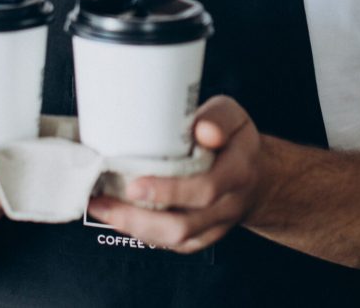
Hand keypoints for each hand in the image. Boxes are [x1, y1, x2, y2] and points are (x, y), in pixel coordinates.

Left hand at [87, 96, 264, 253]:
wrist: (257, 175)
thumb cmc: (235, 138)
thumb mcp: (232, 115)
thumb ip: (217, 118)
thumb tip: (201, 130)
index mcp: (238, 171)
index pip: (205, 189)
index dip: (169, 191)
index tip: (135, 183)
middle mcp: (228, 204)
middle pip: (184, 224)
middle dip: (139, 217)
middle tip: (104, 200)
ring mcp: (215, 225)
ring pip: (176, 239)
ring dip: (134, 227)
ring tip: (101, 207)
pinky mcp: (203, 236)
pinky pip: (174, 244)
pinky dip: (144, 233)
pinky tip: (119, 217)